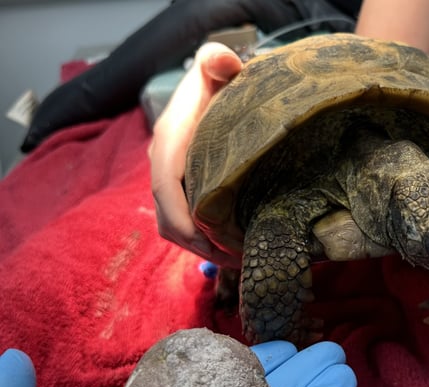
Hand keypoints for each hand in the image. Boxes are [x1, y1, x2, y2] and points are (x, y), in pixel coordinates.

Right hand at [149, 42, 242, 266]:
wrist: (209, 89)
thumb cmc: (216, 81)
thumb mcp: (217, 67)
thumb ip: (218, 61)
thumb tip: (224, 62)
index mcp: (169, 141)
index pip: (164, 186)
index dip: (182, 218)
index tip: (209, 242)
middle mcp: (164, 166)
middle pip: (170, 218)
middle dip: (199, 244)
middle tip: (239, 260)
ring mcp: (172, 183)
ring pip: (176, 228)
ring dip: (204, 249)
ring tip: (241, 261)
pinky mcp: (183, 193)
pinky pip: (186, 226)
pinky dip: (206, 243)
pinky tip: (235, 249)